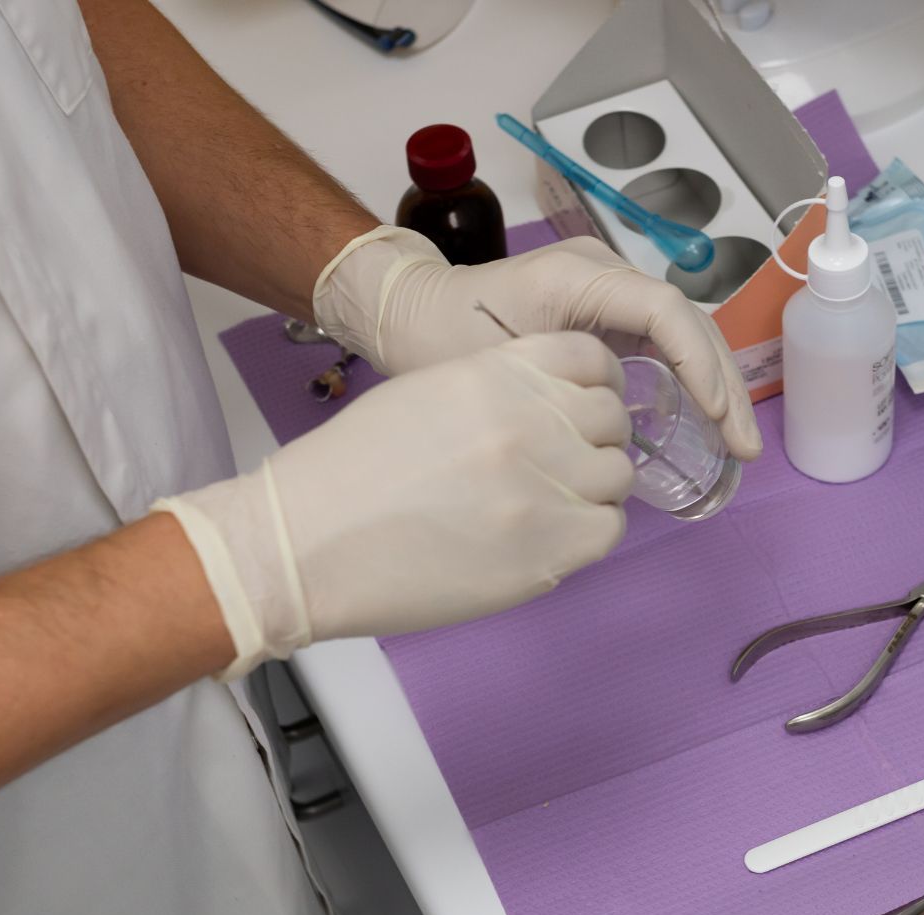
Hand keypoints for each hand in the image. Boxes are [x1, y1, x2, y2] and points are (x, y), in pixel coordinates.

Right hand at [154, 333, 633, 678]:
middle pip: (613, 418)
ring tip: (548, 504)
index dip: (596, 384)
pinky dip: (588, 531)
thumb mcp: (427, 394)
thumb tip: (557, 408)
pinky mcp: (549, 548)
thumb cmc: (351, 472)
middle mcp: (532, 420)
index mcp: (497, 372)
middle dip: (594, 439)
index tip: (583, 407)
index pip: (592, 358)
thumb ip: (501, 390)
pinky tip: (545, 536)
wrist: (305, 544)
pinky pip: (608, 528)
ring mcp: (546, 485)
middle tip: (561, 464)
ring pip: (618, 475)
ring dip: (593, 488)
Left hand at [312, 225, 762, 460]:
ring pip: (683, 335)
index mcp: (578, 276)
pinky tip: (705, 426)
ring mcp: (609, 293)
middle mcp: (604, 274)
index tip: (718, 416)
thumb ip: (553, 396)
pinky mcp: (607, 316)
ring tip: (736, 444)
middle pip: (688, 322)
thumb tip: (619, 443)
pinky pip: (663, 345)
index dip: (701, 363)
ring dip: (715, 385)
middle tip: (744, 446)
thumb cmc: (438, 337)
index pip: (665, 310)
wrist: (407, 311)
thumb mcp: (493, 371)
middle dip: (724, 383)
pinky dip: (690, 383)